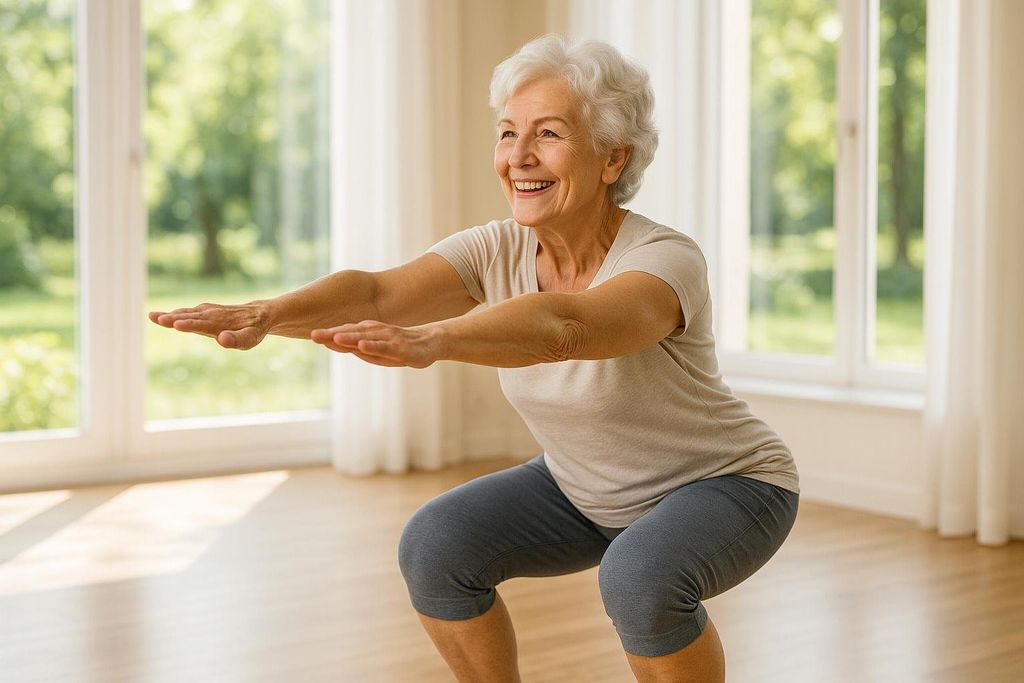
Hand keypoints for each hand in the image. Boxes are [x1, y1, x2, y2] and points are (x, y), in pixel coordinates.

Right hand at [148, 302, 269, 349]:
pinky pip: (188, 312)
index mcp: (220, 323)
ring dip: (169, 315)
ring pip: (186, 313)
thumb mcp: (251, 338)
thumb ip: (236, 339)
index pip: (202, 324)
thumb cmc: (254, 329)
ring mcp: (207, 311)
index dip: (188, 325)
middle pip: (189, 317)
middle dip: (172, 318)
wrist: (259, 314)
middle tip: (155, 318)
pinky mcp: (205, 311)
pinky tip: (163, 316)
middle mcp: (211, 314)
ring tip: (152, 316)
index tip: (175, 325)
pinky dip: (175, 313)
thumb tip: (222, 339)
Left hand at [310, 320, 442, 367]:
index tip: (312, 336)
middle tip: (313, 335)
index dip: (329, 334)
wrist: (431, 342)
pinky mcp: (399, 347)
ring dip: (349, 337)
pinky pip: (383, 346)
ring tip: (333, 338)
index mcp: (369, 332)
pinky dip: (372, 345)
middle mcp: (376, 332)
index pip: (346, 332)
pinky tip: (361, 346)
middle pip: (351, 333)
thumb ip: (361, 349)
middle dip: (332, 334)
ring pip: (365, 337)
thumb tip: (342, 347)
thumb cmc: (401, 347)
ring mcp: (387, 338)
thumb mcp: (379, 350)